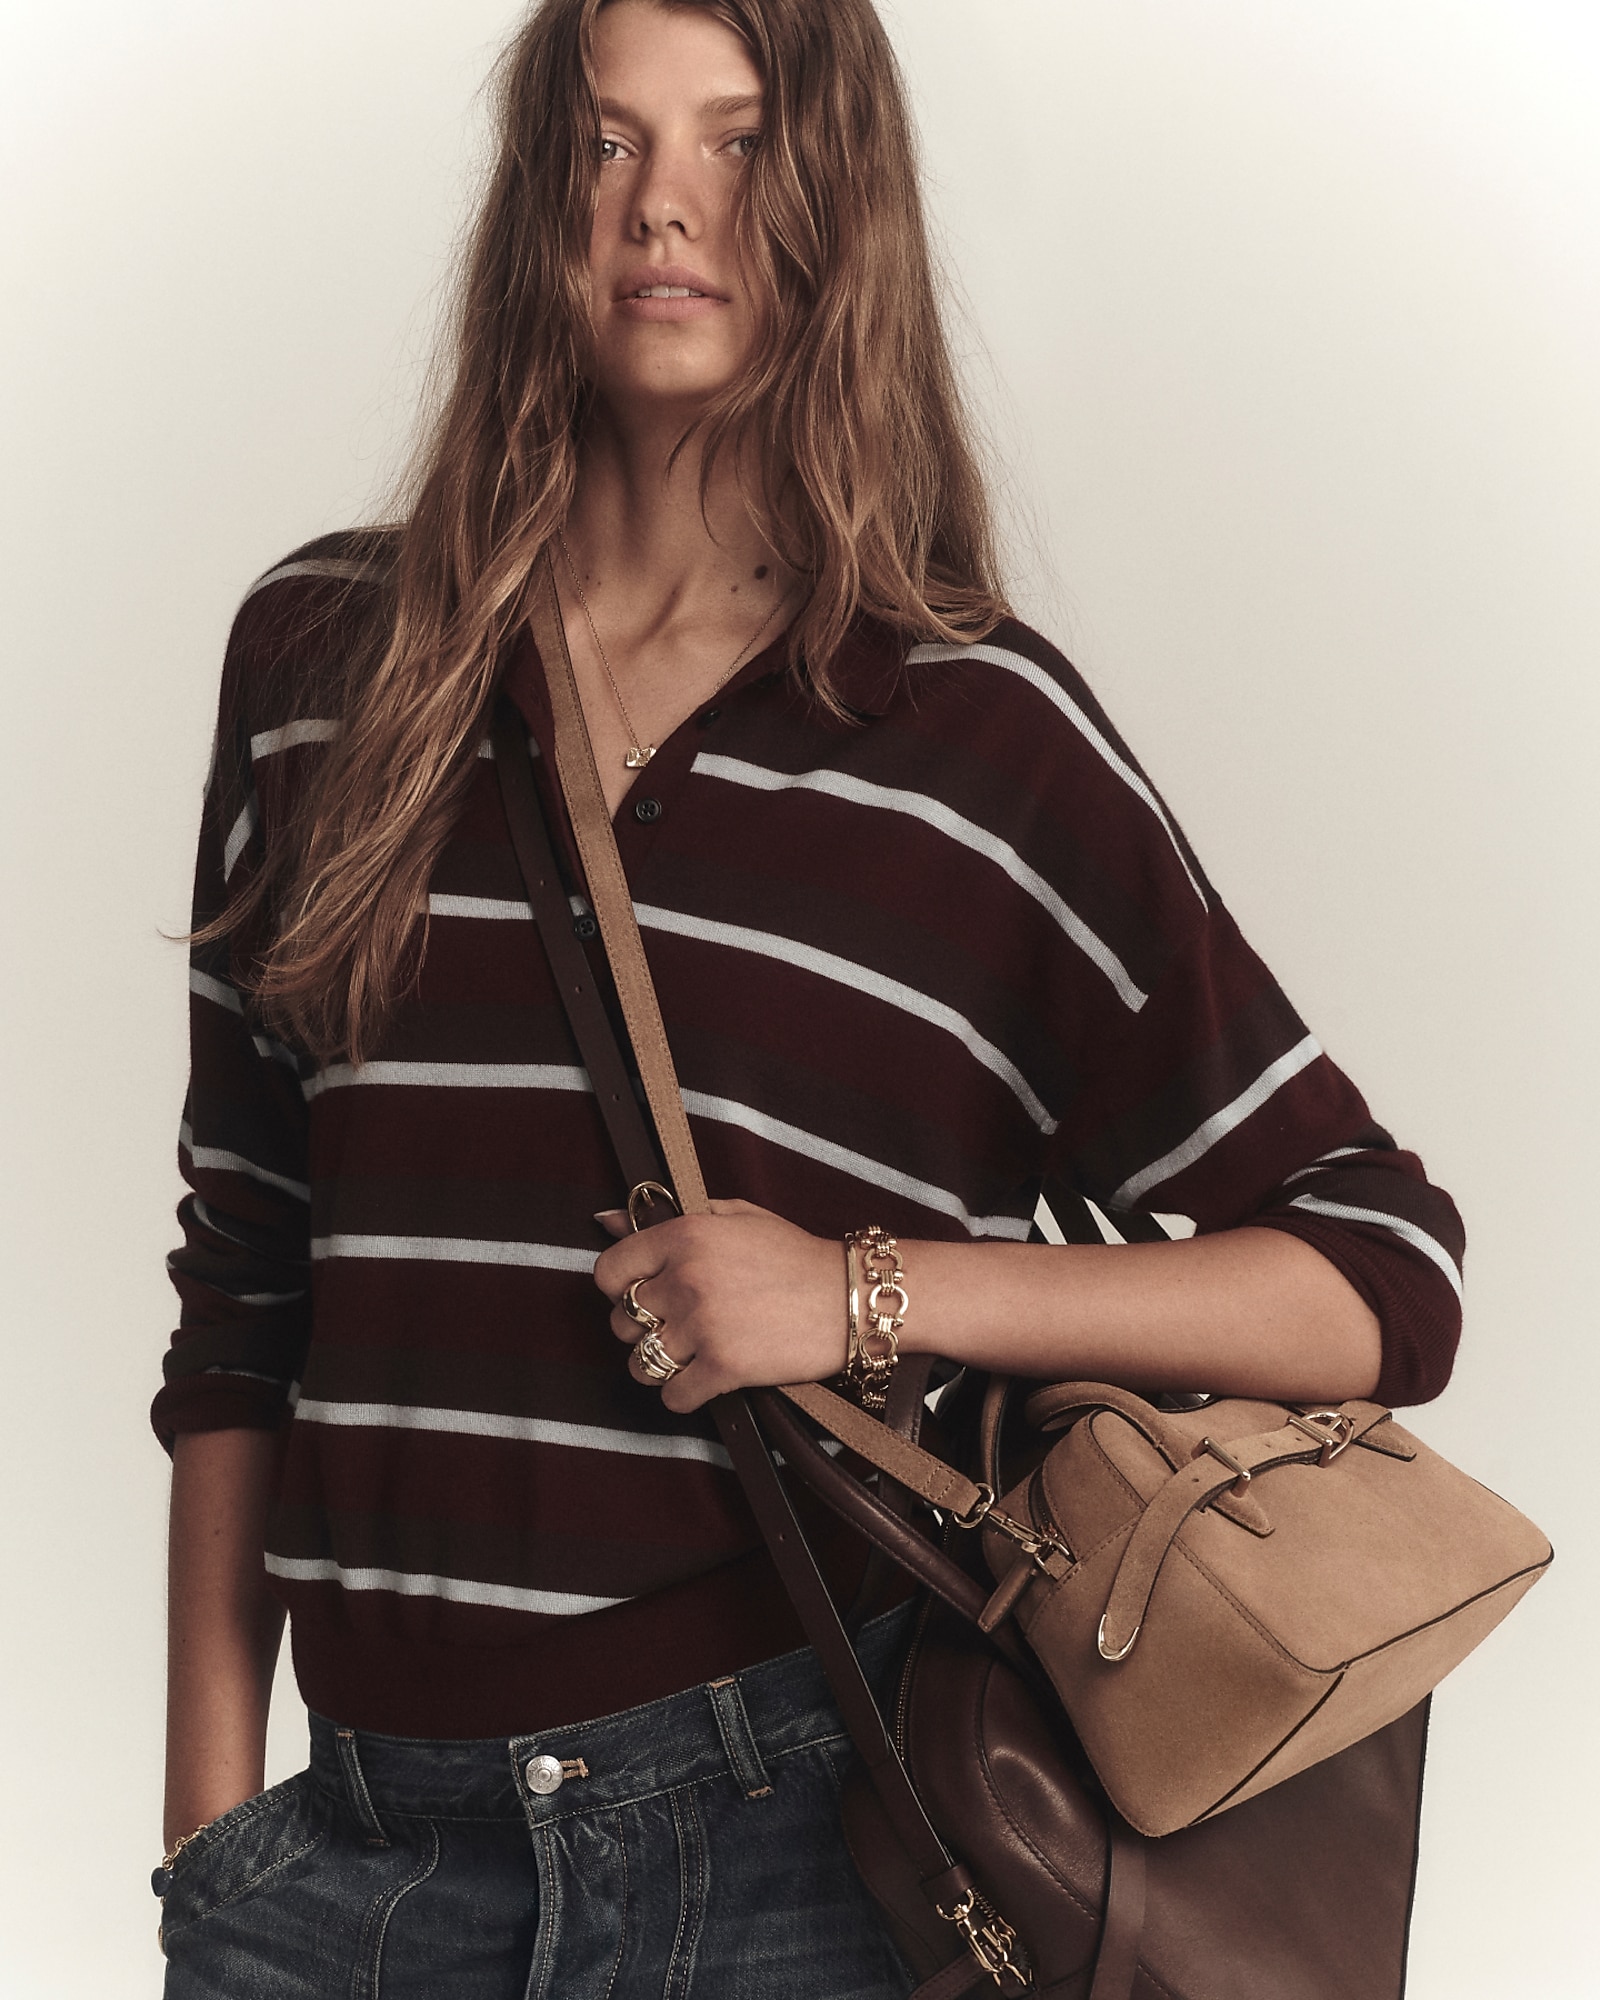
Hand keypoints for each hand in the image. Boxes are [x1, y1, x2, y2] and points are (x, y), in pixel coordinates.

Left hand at [593, 1199, 845, 1411]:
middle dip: (643, 1327)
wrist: (848, 1297)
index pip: (609, 1272)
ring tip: (687, 1355)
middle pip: (622, 1321)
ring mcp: (703, 1325)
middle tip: (675, 1325)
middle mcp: (687, 1278)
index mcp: (685, 1235)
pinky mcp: (724, 1367)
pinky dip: (683, 1394)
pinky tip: (703, 1379)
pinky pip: (673, 1396)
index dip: (620, 1287)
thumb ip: (669, 1216)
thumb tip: (605, 1218)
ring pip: (641, 1364)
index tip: (641, 1294)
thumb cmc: (794, 1255)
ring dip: (659, 1365)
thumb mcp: (734, 1216)